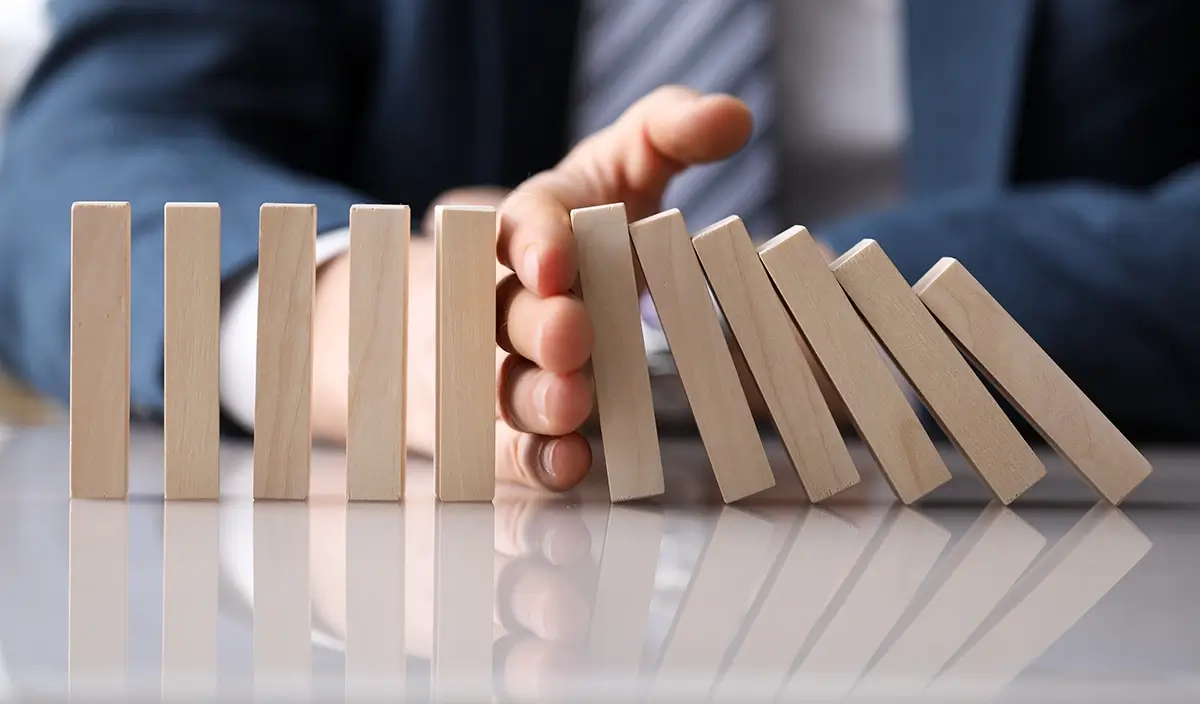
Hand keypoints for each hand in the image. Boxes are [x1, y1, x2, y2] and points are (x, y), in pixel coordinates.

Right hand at [493, 85, 755, 490]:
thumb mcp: (631, 159)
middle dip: (540, 325)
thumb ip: (674, 131)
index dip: (534, 243)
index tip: (558, 260)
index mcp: (538, 224)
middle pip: (510, 312)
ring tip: (573, 404)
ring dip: (535, 397)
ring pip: (507, 383)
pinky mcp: (525, 421)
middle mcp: (516, 295)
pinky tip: (575, 464)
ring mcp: (514, 362)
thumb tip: (733, 117)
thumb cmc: (594, 215)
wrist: (545, 279)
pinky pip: (520, 445)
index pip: (521, 225)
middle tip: (575, 334)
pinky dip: (540, 459)